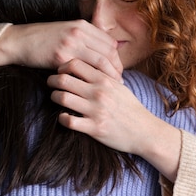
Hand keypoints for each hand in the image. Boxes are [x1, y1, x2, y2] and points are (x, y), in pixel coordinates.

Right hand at [0, 20, 122, 80]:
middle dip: (117, 68)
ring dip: (109, 75)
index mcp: (82, 25)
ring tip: (111, 86)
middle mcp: (79, 32)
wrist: (17, 41)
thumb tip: (103, 51)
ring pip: (101, 61)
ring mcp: (71, 43)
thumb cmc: (42, 39)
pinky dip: (92, 79)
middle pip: (109, 51)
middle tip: (119, 81)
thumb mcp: (66, 31)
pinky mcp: (61, 56)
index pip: (109, 42)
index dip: (117, 58)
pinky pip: (84, 69)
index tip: (118, 70)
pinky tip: (94, 87)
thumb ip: (84, 38)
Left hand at [47, 59, 181, 180]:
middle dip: (52, 80)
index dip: (63, 66)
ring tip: (56, 98)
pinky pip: (69, 121)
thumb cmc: (131, 108)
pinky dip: (62, 118)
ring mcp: (96, 111)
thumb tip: (89, 65)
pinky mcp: (94, 128)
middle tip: (51, 83)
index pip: (76, 64)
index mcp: (105, 80)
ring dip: (55, 97)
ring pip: (63, 98)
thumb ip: (104, 76)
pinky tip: (64, 117)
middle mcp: (99, 93)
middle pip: (64, 79)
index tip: (61, 71)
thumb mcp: (120, 87)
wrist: (144, 131)